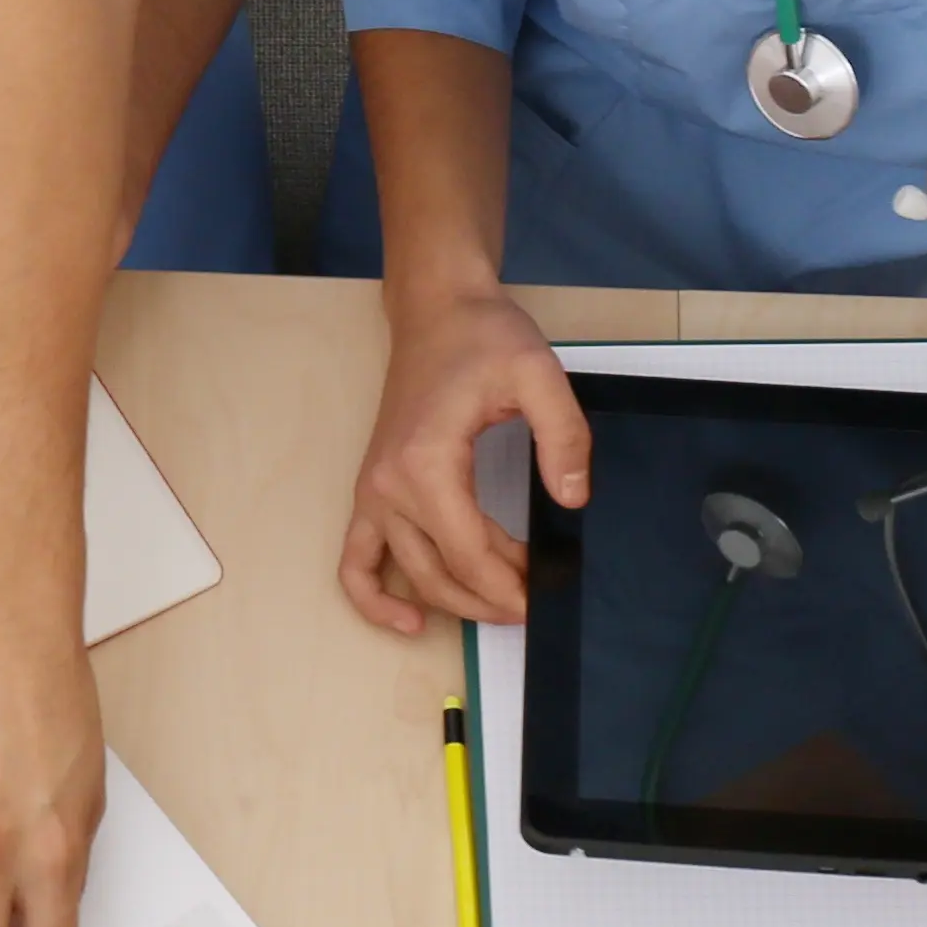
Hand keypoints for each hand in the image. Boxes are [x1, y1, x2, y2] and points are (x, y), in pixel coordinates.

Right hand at [337, 285, 587, 634]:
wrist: (436, 309)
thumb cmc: (482, 336)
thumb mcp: (539, 374)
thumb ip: (563, 436)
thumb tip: (572, 499)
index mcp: (427, 464)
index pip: (468, 553)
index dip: (509, 585)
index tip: (547, 590)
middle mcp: (389, 487)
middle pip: (438, 574)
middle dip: (490, 600)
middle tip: (534, 602)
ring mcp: (373, 491)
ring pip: (406, 574)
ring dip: (450, 603)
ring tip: (496, 607)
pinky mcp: (370, 490)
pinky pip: (354, 560)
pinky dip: (372, 597)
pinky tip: (409, 617)